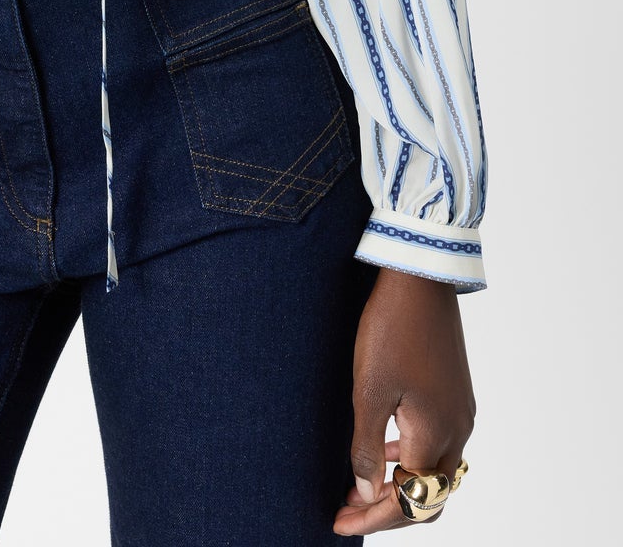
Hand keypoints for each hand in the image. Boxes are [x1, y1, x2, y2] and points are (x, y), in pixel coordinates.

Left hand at [333, 266, 474, 534]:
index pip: (409, 500)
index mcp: (436, 434)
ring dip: (401, 484)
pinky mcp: (456, 393)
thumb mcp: (369, 389)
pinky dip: (411, 457)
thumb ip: (367, 446)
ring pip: (435, 470)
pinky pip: (438, 442)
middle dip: (390, 509)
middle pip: (430, 496)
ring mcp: (460, 411)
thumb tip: (366, 490)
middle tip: (351, 510)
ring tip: (360, 485)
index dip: (373, 518)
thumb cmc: (392, 328)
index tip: (339, 523)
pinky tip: (384, 448)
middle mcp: (458, 430)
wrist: (421, 277)